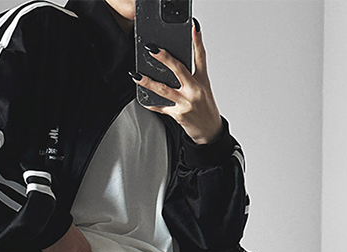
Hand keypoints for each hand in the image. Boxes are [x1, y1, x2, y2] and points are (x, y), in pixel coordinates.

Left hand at [134, 22, 222, 144]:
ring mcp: (186, 102)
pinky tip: (143, 98)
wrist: (209, 131)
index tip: (193, 27)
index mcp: (202, 80)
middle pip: (179, 69)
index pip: (201, 56)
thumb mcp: (203, 87)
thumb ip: (192, 73)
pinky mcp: (179, 115)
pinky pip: (162, 107)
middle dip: (164, 58)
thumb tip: (175, 61)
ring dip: (148, 82)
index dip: (197, 40)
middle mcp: (195, 90)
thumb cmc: (205, 108)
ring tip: (137, 75)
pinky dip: (151, 103)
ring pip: (164, 89)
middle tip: (151, 49)